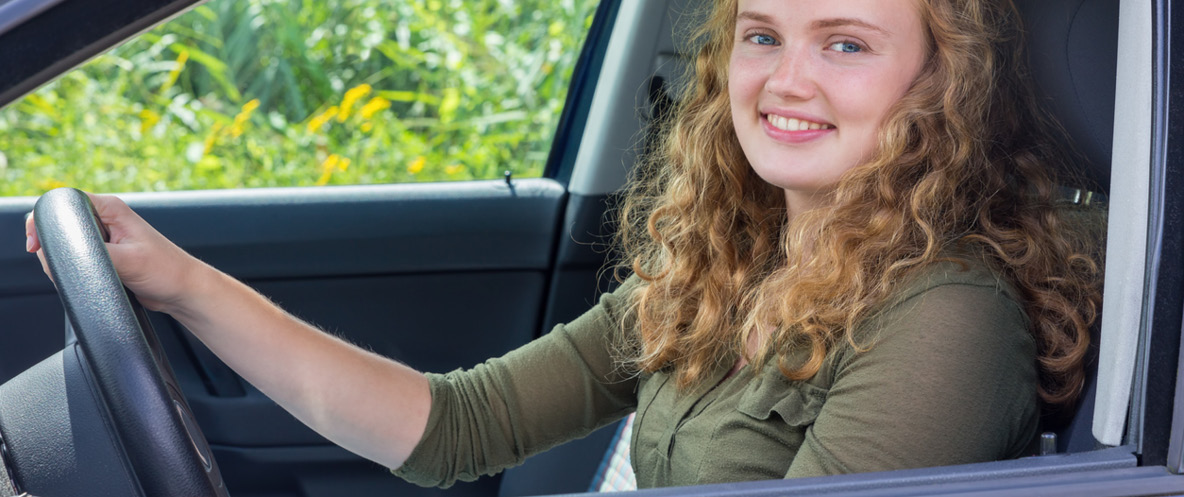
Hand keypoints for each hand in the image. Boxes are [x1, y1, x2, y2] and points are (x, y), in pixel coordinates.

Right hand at [25, 192, 206, 313]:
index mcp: (111, 208)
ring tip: (81, 273)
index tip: (38, 244)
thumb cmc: (167, 271)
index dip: (45, 221)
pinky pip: (79, 258)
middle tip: (59, 264)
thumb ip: (92, 254)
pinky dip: (75, 268)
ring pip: (68, 244)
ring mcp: (105, 238)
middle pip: (62, 224)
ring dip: (65, 259)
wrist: (183, 291)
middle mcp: (107, 219)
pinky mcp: (107, 255)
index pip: (64, 202)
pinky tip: (85, 278)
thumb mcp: (127, 261)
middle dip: (53, 244)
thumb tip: (64, 254)